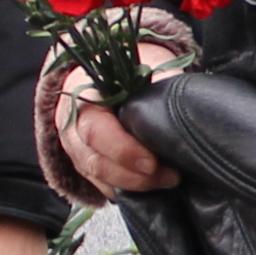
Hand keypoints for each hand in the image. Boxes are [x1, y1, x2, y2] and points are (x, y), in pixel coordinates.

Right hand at [51, 65, 173, 197]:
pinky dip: (126, 190)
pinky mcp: (85, 165)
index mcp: (82, 97)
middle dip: (133, 175)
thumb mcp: (141, 64)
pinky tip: (151, 188)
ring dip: (134, 185)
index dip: (122, 150)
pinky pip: (101, 186)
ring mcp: (76, 149)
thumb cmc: (125, 70)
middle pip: (95, 161)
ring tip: (167, 180)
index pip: (95, 130)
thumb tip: (183, 96)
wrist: (104, 79)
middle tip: (168, 176)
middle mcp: (72, 126)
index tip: (152, 162)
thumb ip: (158, 81)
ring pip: (98, 178)